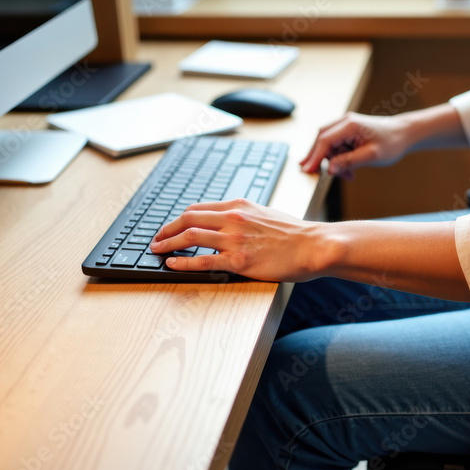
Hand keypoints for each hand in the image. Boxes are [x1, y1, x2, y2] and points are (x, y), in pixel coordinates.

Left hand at [149, 199, 320, 280]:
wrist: (313, 245)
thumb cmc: (295, 234)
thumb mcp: (266, 214)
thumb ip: (245, 217)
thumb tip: (229, 224)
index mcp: (239, 205)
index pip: (199, 208)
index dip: (179, 218)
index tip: (171, 226)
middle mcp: (233, 218)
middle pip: (187, 218)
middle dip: (166, 229)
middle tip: (156, 238)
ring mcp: (235, 239)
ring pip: (189, 236)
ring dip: (168, 243)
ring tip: (157, 250)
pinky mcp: (239, 260)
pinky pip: (202, 260)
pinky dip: (182, 261)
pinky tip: (172, 263)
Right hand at [300, 112, 411, 178]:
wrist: (404, 134)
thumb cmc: (392, 142)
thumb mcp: (372, 156)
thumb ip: (349, 162)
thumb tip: (329, 169)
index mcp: (350, 125)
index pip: (325, 140)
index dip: (314, 156)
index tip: (307, 170)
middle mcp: (345, 122)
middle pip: (322, 140)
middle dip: (318, 158)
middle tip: (314, 174)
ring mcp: (346, 126)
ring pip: (329, 145)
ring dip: (334, 162)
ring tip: (348, 175)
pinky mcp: (348, 132)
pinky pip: (337, 146)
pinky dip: (340, 159)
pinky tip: (350, 170)